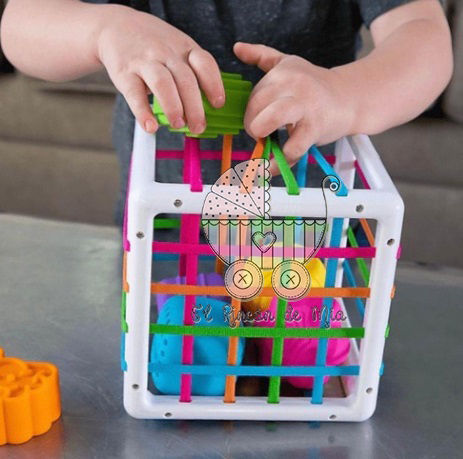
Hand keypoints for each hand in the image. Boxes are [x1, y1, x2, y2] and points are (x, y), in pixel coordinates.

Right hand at [98, 8, 224, 133]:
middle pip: (185, 79)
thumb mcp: (177, 49)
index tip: (218, 104)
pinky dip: (143, 112)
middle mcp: (166, 53)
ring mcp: (144, 61)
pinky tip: (150, 126)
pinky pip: (135, 93)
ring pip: (163, 83)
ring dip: (173, 107)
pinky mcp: (124, 73)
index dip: (214, 84)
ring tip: (178, 125)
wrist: (116, 26)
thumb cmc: (154, 46)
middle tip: (198, 127)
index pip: (204, 63)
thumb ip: (192, 74)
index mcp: (185, 49)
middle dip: (194, 107)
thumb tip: (207, 110)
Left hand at [234, 42, 354, 171]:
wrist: (351, 98)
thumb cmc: (314, 86)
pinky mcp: (315, 127)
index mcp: (282, 73)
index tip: (258, 123)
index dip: (250, 115)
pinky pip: (292, 148)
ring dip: (261, 136)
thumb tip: (237, 47)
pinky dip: (280, 162)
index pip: (253, 96)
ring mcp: (305, 106)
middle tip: (260, 134)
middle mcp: (293, 85)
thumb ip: (262, 57)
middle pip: (256, 105)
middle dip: (252, 126)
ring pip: (271, 120)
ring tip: (264, 147)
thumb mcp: (288, 64)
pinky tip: (274, 167)